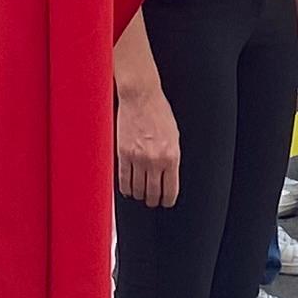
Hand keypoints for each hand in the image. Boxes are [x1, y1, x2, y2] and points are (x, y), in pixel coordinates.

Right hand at [113, 65, 181, 208]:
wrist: (141, 96)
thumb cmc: (158, 111)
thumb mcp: (174, 137)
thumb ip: (171, 158)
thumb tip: (168, 177)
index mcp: (171, 157)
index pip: (170, 191)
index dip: (167, 200)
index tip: (166, 202)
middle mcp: (155, 160)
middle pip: (152, 194)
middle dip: (153, 200)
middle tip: (152, 200)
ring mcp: (138, 158)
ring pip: (137, 190)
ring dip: (139, 195)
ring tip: (140, 194)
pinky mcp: (123, 154)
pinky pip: (123, 180)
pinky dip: (126, 188)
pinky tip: (128, 189)